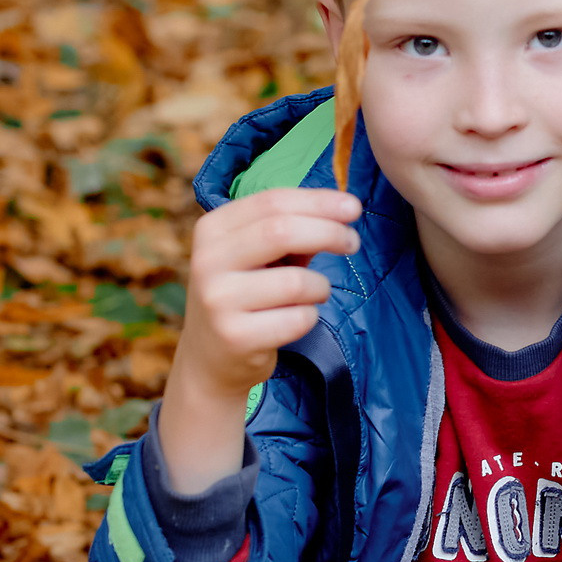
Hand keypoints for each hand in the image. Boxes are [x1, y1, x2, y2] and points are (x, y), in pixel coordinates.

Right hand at [159, 187, 360, 492]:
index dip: (319, 201)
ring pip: (297, 281)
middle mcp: (207, 261)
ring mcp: (218, 300)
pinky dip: (310, 317)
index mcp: (211, 230)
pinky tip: (295, 320)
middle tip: (352, 243)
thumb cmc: (245, 295)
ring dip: (320, 287)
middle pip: (282, 231)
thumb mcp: (256, 256)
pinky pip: (299, 319)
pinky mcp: (235, 337)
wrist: (210, 360)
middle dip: (329, 232)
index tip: (353, 207)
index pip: (272, 201)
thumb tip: (343, 209)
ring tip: (313, 294)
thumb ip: (291, 230)